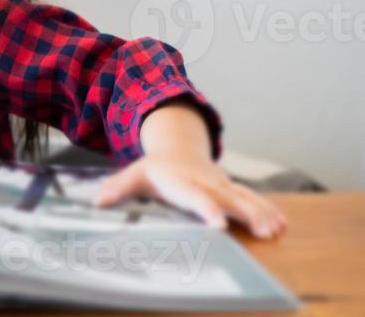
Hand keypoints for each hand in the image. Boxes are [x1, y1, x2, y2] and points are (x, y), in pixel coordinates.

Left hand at [93, 152, 287, 238]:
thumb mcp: (133, 176)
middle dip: (246, 213)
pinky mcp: (233, 189)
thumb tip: (97, 201)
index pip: (194, 196)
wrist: (177, 151)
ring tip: (277, 229)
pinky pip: (252, 198)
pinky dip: (268, 209)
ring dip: (261, 213)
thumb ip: (118, 188)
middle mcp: (204, 182)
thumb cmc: (155, 171)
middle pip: (227, 198)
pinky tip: (283, 224)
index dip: (207, 209)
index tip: (219, 224)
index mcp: (180, 181)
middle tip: (264, 230)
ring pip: (244, 197)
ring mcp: (221, 185)